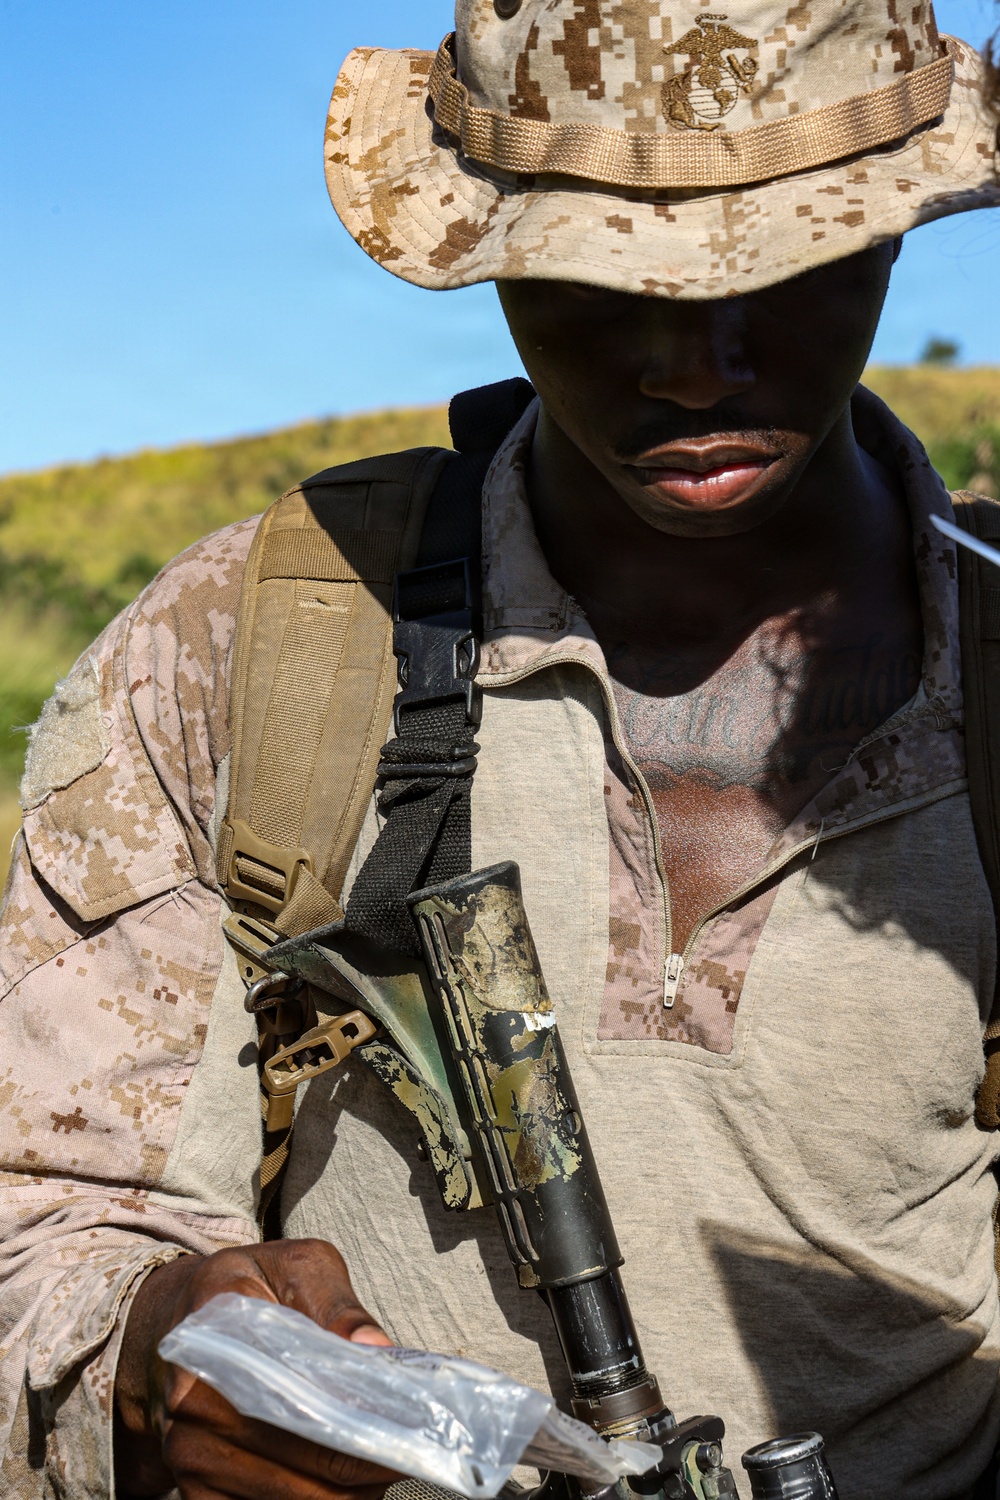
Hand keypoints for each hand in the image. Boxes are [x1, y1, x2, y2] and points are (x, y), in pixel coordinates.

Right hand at [114, 1238, 397, 1498]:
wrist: (182, 1319)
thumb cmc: (249, 1286)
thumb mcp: (295, 1265)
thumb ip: (337, 1302)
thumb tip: (376, 1347)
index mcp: (212, 1342)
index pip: (296, 1402)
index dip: (358, 1424)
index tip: (405, 1428)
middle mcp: (191, 1410)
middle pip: (301, 1466)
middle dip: (364, 1466)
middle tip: (408, 1451)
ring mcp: (190, 1458)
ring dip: (347, 1492)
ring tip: (382, 1462)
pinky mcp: (198, 1492)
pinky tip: (345, 1482)